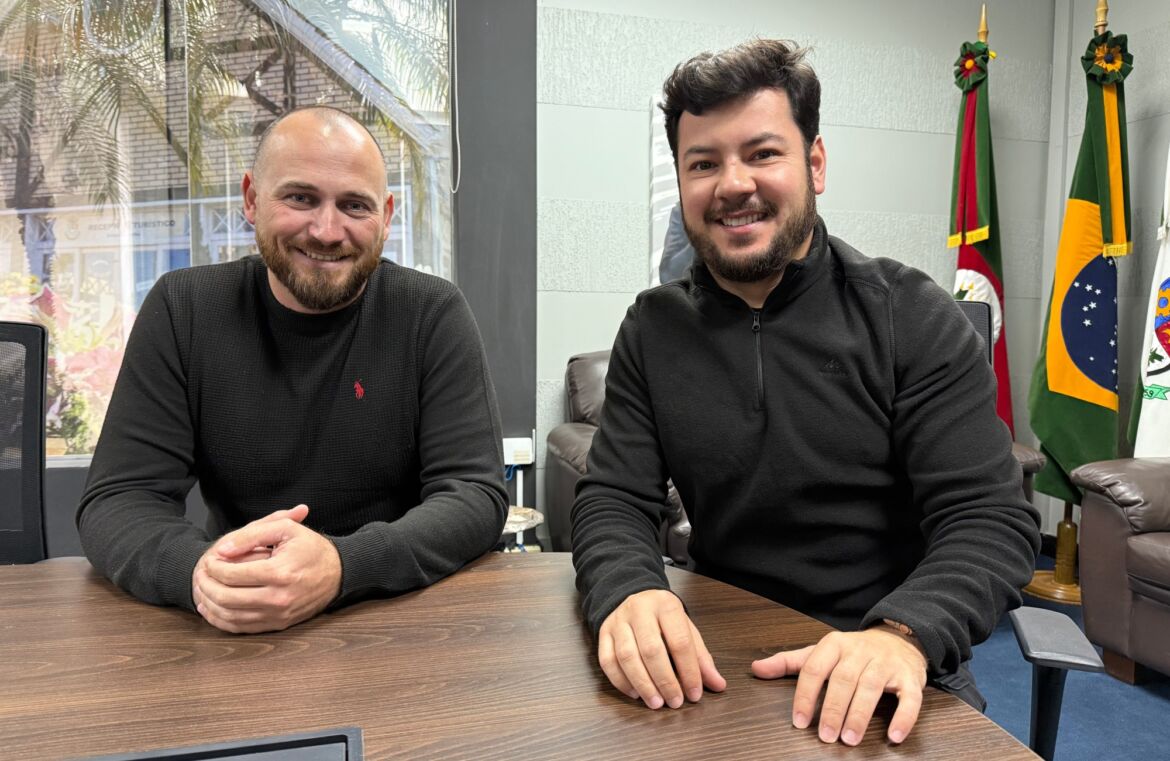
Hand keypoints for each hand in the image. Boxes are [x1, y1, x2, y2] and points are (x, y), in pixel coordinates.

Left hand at [192, 504, 341, 633]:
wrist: (338, 572)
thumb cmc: (311, 548)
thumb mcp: (285, 529)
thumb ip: (252, 534)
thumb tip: (223, 550)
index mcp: (280, 573)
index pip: (232, 575)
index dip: (214, 567)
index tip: (209, 559)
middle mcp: (279, 598)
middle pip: (226, 598)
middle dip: (206, 585)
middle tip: (200, 574)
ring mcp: (278, 615)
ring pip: (230, 616)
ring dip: (209, 603)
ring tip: (202, 589)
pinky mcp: (278, 625)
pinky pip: (241, 628)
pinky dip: (220, 620)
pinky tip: (211, 608)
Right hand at [597, 589, 725, 709]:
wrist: (635, 598)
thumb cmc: (664, 618)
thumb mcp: (686, 629)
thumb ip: (701, 657)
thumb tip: (718, 684)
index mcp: (666, 605)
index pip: (679, 641)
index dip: (689, 671)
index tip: (694, 694)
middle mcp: (640, 610)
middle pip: (651, 650)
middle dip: (665, 681)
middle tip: (675, 702)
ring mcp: (618, 621)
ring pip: (627, 657)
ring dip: (643, 684)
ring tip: (656, 703)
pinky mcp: (603, 633)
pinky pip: (607, 661)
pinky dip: (621, 682)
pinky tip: (635, 693)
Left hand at [751, 626, 926, 745]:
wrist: (898, 639)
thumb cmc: (853, 652)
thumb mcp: (820, 652)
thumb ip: (790, 662)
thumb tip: (756, 669)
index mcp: (834, 645)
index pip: (815, 668)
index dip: (805, 695)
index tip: (798, 721)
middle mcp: (860, 651)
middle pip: (844, 679)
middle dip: (833, 709)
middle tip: (825, 736)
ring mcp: (886, 663)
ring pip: (871, 687)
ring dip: (860, 715)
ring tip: (849, 739)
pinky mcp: (910, 677)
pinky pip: (909, 697)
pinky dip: (903, 716)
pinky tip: (894, 735)